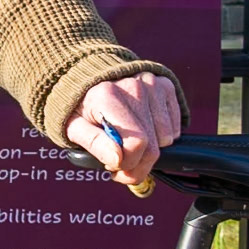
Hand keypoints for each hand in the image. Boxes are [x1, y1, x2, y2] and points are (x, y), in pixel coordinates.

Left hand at [64, 73, 181, 186]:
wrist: (90, 80)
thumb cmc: (80, 108)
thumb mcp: (74, 127)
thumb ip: (93, 143)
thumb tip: (117, 160)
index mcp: (108, 95)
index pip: (136, 142)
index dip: (129, 164)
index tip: (115, 168)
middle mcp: (134, 86)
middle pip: (153, 145)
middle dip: (138, 164)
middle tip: (121, 165)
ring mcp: (153, 85)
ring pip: (166, 139)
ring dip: (149, 149)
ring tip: (128, 142)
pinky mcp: (166, 86)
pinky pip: (174, 128)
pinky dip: (160, 136)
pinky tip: (142, 129)